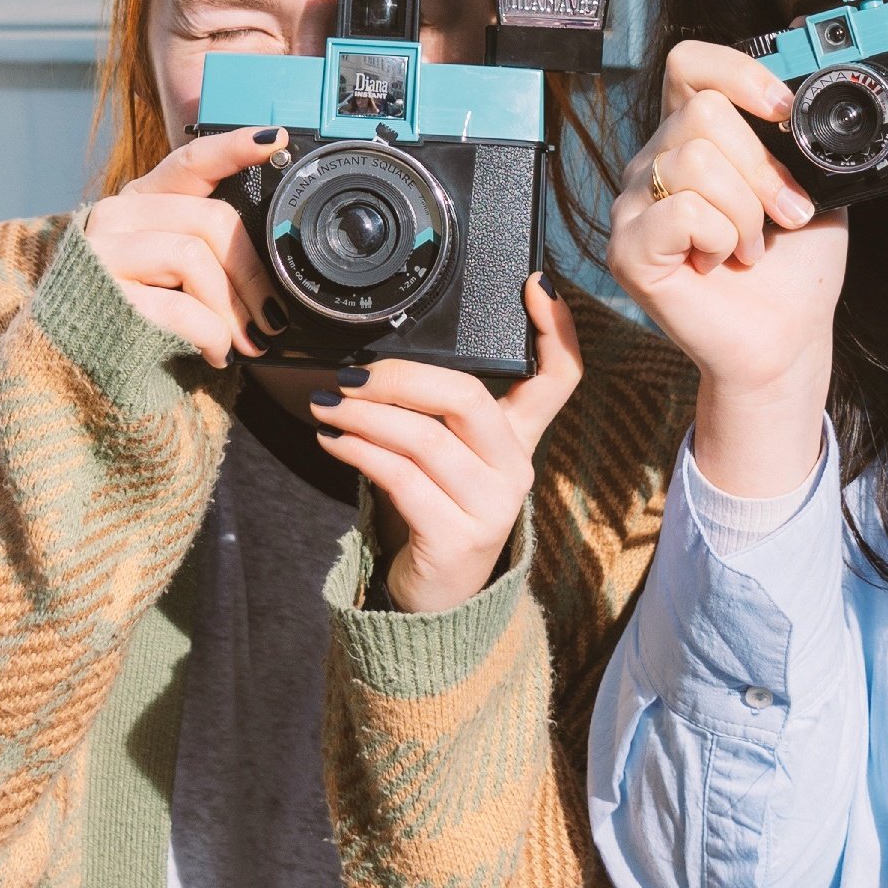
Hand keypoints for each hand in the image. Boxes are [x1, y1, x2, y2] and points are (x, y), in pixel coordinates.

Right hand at [83, 129, 284, 367]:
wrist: (70, 361)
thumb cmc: (132, 314)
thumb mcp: (167, 272)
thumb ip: (205, 249)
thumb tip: (272, 264)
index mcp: (141, 200)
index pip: (191, 161)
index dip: (233, 148)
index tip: (272, 140)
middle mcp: (117, 214)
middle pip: (211, 219)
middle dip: (252, 274)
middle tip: (271, 317)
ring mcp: (104, 251)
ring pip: (194, 258)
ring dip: (232, 309)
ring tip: (243, 342)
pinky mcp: (103, 293)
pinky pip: (180, 308)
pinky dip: (211, 335)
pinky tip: (216, 353)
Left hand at [307, 275, 582, 612]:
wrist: (435, 602)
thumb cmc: (433, 514)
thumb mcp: (445, 458)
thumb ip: (434, 414)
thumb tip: (374, 361)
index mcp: (519, 440)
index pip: (561, 378)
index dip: (557, 331)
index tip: (535, 285)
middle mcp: (516, 469)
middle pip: (467, 397)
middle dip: (399, 377)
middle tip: (349, 376)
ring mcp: (492, 506)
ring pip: (423, 438)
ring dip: (363, 416)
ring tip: (326, 406)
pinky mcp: (457, 537)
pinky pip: (400, 478)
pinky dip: (358, 452)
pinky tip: (333, 441)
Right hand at [608, 41, 844, 494]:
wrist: (787, 336)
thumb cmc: (794, 266)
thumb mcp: (812, 182)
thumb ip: (798, 135)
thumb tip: (803, 97)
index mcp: (693, 135)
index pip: (689, 63)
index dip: (737, 73)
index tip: (784, 110)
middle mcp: (655, 162)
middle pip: (701, 111)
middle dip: (762, 166)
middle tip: (785, 214)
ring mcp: (635, 206)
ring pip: (694, 160)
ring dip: (747, 210)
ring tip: (752, 245)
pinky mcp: (629, 251)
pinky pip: (681, 213)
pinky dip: (720, 239)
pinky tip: (722, 261)